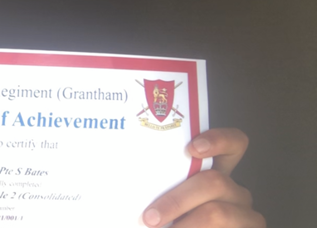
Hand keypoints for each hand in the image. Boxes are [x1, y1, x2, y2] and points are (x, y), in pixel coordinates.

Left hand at [142, 128, 264, 226]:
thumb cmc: (168, 217)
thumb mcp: (162, 198)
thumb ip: (158, 185)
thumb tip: (116, 179)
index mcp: (214, 173)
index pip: (232, 144)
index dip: (218, 140)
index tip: (192, 148)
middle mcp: (233, 190)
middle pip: (214, 182)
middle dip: (176, 201)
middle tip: (150, 218)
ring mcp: (244, 213)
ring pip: (217, 212)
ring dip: (184, 224)